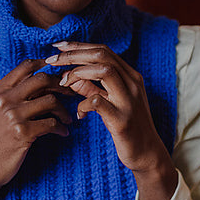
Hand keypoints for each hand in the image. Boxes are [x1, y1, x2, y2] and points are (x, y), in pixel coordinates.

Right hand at [0, 59, 71, 199]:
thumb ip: (14, 93)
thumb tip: (44, 79)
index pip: (26, 66)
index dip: (47, 65)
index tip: (59, 72)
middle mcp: (4, 99)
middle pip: (41, 79)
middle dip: (61, 85)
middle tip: (70, 94)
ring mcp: (12, 115)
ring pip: (50, 100)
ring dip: (64, 110)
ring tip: (67, 118)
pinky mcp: (22, 132)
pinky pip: (51, 123)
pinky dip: (61, 128)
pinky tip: (62, 132)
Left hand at [45, 41, 177, 199]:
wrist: (147, 154)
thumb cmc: (126, 127)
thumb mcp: (108, 102)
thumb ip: (91, 87)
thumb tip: (69, 75)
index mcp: (130, 76)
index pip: (103, 50)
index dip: (78, 46)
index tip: (57, 47)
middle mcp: (132, 83)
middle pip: (102, 55)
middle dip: (73, 55)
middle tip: (51, 60)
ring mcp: (129, 100)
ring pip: (104, 70)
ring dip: (77, 73)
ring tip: (62, 82)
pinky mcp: (122, 119)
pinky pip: (98, 102)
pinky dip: (82, 104)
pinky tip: (79, 114)